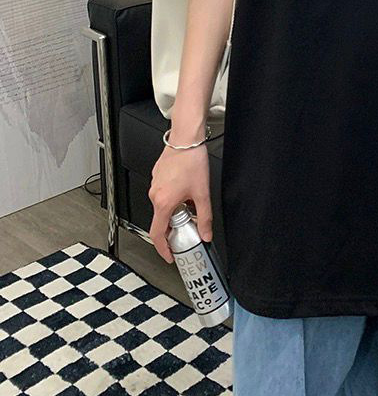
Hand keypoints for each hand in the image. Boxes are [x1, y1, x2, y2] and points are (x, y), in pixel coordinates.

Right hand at [148, 126, 211, 262]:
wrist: (186, 140)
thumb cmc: (192, 161)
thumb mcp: (203, 193)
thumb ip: (205, 217)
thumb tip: (206, 234)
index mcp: (164, 203)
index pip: (157, 234)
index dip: (163, 248)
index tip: (169, 255)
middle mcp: (155, 195)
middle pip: (161, 220)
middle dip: (173, 228)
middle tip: (187, 229)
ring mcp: (154, 185)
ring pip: (162, 206)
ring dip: (174, 212)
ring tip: (190, 205)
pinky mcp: (157, 177)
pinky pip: (162, 194)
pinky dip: (172, 199)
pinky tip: (185, 191)